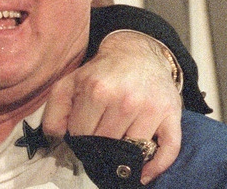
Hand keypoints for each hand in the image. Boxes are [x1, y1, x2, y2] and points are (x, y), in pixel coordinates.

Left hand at [42, 30, 182, 184]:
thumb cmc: (101, 73)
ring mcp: (151, 108)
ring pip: (134, 150)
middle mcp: (126, 100)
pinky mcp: (172, 113)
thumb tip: (57, 137)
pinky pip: (169, 148)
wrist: (136, 53)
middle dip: (100, 146)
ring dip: (124, 155)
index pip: (82, 134)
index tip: (82, 132)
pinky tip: (144, 173)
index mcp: (97, 91)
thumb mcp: (70, 83)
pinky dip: (157, 166)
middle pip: (107, 143)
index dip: (79, 137)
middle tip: (100, 140)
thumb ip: (55, 110)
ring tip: (117, 148)